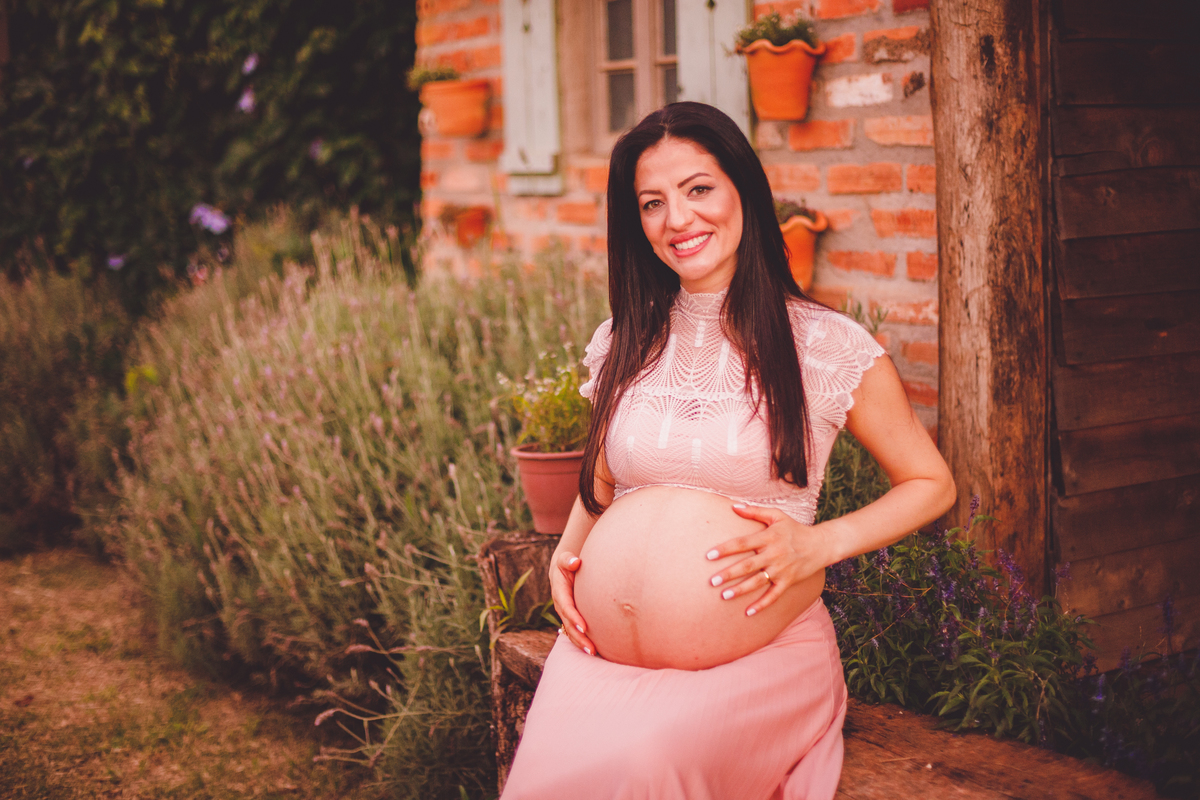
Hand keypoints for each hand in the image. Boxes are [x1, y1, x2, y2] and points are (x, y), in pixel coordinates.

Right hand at [550, 550, 595, 655]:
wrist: (563, 570)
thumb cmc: (568, 563)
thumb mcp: (565, 559)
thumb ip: (568, 560)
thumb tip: (575, 562)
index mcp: (559, 592)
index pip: (566, 607)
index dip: (574, 618)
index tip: (584, 627)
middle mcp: (561, 605)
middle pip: (568, 625)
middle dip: (579, 637)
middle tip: (591, 648)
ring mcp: (565, 613)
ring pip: (571, 631)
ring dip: (581, 643)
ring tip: (593, 652)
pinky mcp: (571, 617)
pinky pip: (575, 631)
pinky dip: (582, 641)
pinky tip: (595, 650)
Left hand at [705, 504, 836, 616]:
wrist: (821, 545)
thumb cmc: (795, 529)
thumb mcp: (777, 516)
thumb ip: (754, 511)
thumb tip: (733, 506)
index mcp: (768, 538)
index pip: (742, 543)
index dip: (726, 549)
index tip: (709, 555)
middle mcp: (773, 554)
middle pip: (747, 565)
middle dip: (729, 573)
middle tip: (711, 581)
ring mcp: (781, 570)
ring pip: (757, 582)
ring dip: (740, 590)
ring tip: (723, 596)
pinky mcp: (788, 582)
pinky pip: (773, 596)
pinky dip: (762, 605)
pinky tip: (748, 613)